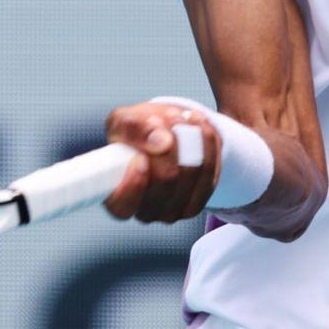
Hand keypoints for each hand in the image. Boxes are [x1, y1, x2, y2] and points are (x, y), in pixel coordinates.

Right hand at [101, 100, 222, 223]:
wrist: (163, 131)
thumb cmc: (135, 131)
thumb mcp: (123, 121)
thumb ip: (134, 129)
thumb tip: (161, 142)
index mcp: (118, 198)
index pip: (123, 205)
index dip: (133, 184)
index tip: (140, 157)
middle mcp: (145, 211)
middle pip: (166, 180)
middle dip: (170, 143)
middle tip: (167, 118)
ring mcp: (174, 210)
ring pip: (191, 173)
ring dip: (190, 138)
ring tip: (181, 116)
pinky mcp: (199, 199)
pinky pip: (210, 170)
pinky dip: (207, 143)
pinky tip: (199, 124)